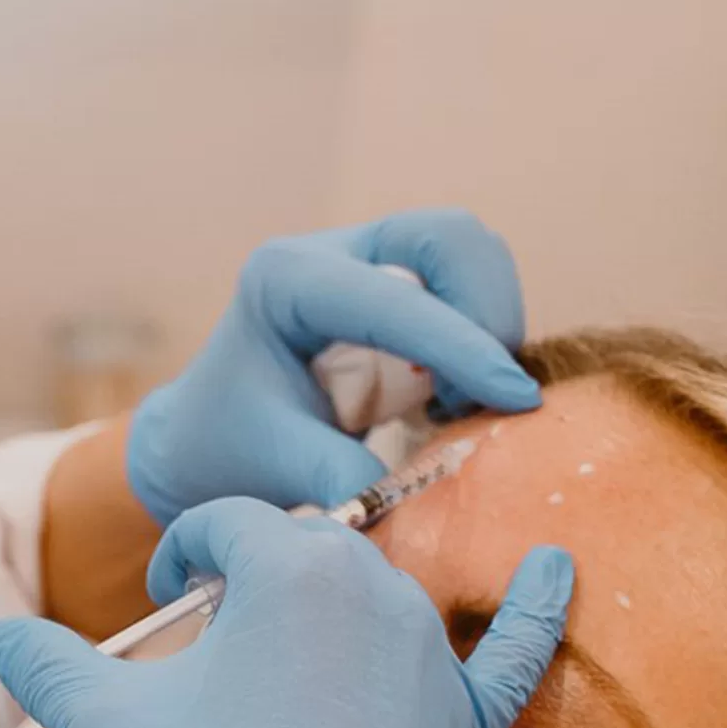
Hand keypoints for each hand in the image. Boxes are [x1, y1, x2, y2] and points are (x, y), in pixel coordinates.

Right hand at [0, 500, 571, 727]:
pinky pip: (512, 656)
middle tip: (209, 650)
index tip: (158, 602)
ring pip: (375, 605)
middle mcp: (377, 594)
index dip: (180, 556)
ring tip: (281, 667)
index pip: (226, 525)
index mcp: (293, 568)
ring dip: (328, 615)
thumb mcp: (102, 726)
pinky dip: (539, 609)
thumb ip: (41, 662)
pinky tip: (564, 564)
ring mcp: (429, 662)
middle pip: (302, 558)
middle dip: (248, 586)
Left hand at [127, 209, 537, 524]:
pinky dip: (482, 336)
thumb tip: (404, 489)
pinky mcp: (397, 284)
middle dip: (484, 312)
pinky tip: (452, 394)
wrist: (211, 437)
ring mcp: (367, 260)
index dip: (462, 346)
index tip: (515, 398)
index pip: (394, 299)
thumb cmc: (231, 448)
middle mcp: (331, 254)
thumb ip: (335, 475)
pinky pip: (468, 286)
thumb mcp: (275, 465)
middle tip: (478, 396)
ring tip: (457, 402)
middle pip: (448, 238)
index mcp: (286, 282)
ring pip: (469, 254)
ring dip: (489, 324)